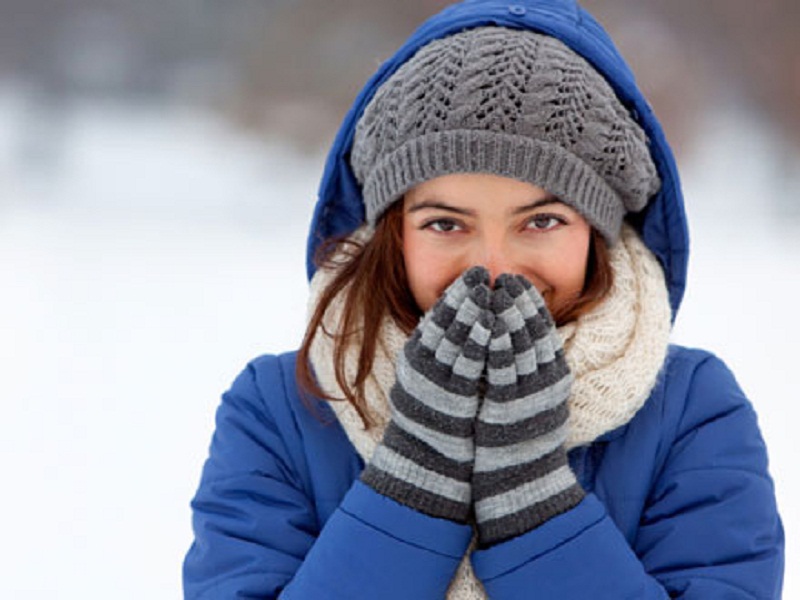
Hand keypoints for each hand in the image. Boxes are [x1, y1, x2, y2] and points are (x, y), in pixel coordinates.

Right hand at [361, 266, 493, 521]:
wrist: (427, 464)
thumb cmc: (434, 422)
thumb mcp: (430, 382)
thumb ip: (441, 354)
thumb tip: (460, 327)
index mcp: (416, 359)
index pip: (436, 318)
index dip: (455, 294)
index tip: (472, 275)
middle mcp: (421, 366)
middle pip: (444, 322)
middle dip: (464, 295)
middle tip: (480, 272)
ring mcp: (434, 381)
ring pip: (454, 337)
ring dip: (472, 311)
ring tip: (488, 289)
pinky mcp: (450, 397)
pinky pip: (466, 363)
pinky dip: (479, 340)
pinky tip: (493, 323)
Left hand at [473, 274, 583, 545]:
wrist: (522, 481)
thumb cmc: (523, 440)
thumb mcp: (536, 399)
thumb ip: (532, 370)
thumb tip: (520, 339)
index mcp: (554, 377)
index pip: (544, 330)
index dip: (531, 304)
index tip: (518, 281)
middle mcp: (546, 382)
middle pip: (534, 332)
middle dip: (519, 301)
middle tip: (506, 277)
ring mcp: (528, 394)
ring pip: (519, 344)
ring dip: (507, 314)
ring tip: (494, 289)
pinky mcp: (508, 407)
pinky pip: (502, 368)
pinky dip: (495, 342)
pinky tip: (487, 322)